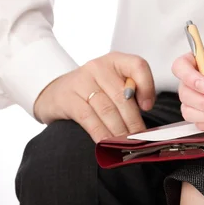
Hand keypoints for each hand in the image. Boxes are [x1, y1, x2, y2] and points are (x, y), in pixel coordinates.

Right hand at [33, 52, 155, 141]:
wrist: (55, 92)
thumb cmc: (93, 90)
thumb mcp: (114, 83)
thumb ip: (132, 92)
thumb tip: (147, 112)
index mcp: (116, 61)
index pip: (138, 66)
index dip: (147, 87)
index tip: (148, 107)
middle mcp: (99, 67)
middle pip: (123, 96)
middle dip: (134, 121)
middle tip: (140, 138)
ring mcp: (81, 81)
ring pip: (107, 110)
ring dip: (119, 131)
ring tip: (126, 143)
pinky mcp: (68, 98)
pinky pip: (89, 119)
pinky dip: (101, 133)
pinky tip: (107, 143)